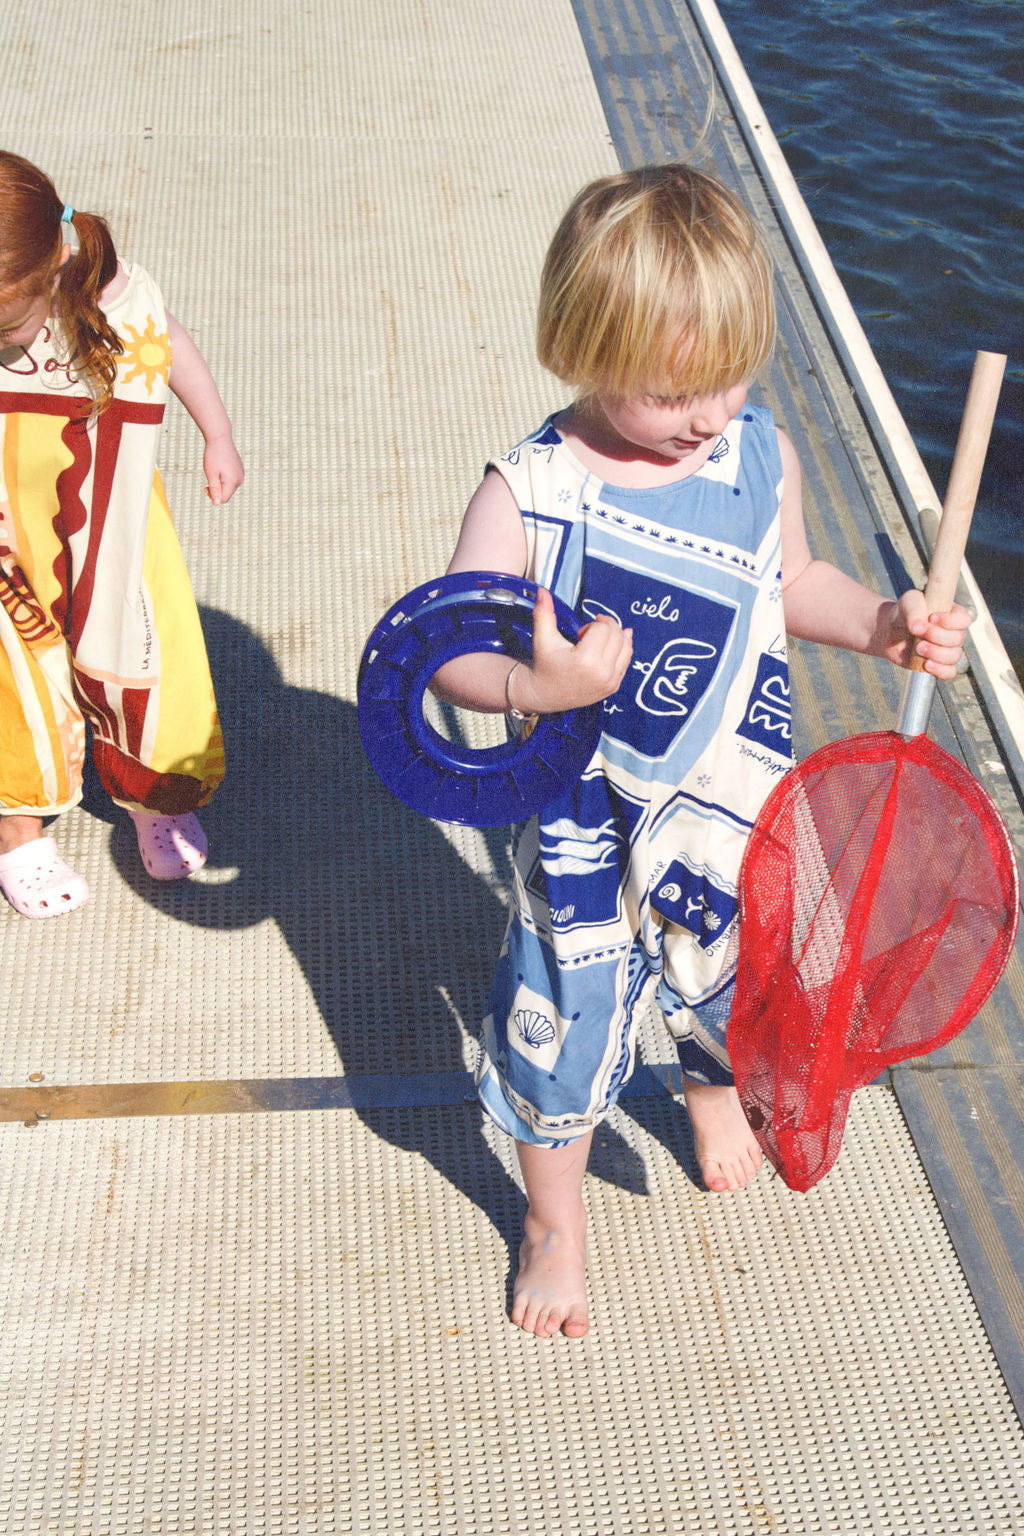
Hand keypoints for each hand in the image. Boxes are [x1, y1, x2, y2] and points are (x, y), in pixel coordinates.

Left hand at [203, 433, 244, 504]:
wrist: (220, 438)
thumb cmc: (213, 456)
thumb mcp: (211, 474)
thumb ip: (214, 490)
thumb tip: (217, 504)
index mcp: (233, 482)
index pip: (223, 499)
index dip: (213, 496)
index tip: (206, 486)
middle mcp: (240, 480)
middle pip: (227, 494)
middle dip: (217, 490)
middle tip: (210, 477)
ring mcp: (241, 474)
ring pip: (229, 487)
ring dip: (221, 483)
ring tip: (215, 470)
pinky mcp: (240, 469)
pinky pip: (232, 480)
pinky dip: (225, 478)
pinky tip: (220, 467)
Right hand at [512, 587, 632, 713]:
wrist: (545, 694)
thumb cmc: (545, 665)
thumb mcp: (542, 639)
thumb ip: (543, 613)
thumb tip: (542, 590)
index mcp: (585, 660)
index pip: (603, 628)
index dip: (591, 625)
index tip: (579, 634)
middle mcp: (602, 673)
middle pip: (618, 635)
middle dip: (605, 628)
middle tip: (587, 635)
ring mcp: (610, 681)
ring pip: (626, 646)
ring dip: (615, 637)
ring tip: (597, 641)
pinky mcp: (614, 686)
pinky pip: (626, 660)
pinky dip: (621, 649)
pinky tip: (608, 647)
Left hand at [889, 590, 971, 678]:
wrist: (890, 630)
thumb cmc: (904, 612)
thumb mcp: (909, 602)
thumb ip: (914, 610)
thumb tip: (918, 627)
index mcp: (953, 615)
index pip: (964, 620)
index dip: (950, 621)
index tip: (931, 618)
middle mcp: (954, 633)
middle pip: (958, 639)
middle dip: (937, 636)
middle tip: (917, 632)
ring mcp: (948, 650)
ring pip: (954, 657)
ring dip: (936, 653)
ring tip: (918, 647)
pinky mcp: (938, 665)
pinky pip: (948, 673)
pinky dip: (939, 670)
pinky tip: (926, 664)